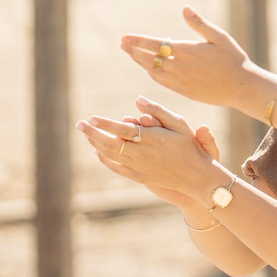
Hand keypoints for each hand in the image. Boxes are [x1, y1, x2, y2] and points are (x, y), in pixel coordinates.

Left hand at [76, 98, 224, 197]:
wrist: (196, 177)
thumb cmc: (190, 146)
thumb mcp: (179, 124)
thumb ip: (158, 110)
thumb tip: (138, 99)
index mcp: (152, 139)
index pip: (122, 130)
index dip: (105, 124)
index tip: (92, 117)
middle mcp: (143, 154)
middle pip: (110, 144)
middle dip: (92, 134)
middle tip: (79, 124)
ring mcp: (139, 168)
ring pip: (111, 156)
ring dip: (96, 144)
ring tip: (86, 134)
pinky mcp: (139, 177)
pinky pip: (117, 168)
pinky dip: (105, 160)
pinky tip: (98, 151)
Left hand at [122, 7, 259, 108]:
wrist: (241, 87)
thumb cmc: (233, 59)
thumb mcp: (219, 37)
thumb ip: (199, 23)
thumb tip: (184, 8)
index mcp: (187, 51)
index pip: (155, 44)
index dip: (138, 41)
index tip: (124, 37)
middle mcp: (180, 67)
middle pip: (150, 59)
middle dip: (134, 51)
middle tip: (123, 44)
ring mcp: (180, 81)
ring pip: (153, 71)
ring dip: (141, 62)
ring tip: (131, 54)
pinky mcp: (184, 91)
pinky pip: (163, 82)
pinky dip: (153, 75)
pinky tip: (149, 70)